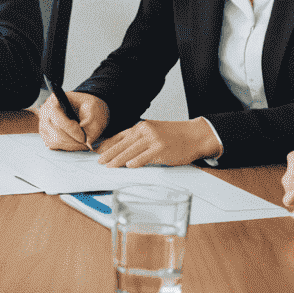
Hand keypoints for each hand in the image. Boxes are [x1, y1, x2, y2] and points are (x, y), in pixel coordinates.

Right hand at [36, 91, 107, 149]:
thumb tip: (86, 135)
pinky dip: (67, 146)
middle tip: (87, 143)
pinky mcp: (45, 134)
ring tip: (83, 143)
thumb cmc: (87, 106)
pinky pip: (55, 145)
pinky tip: (76, 142)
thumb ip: (91, 119)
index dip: (71, 130)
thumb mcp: (93, 107)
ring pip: (55, 141)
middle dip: (74, 141)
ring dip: (72, 145)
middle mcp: (45, 112)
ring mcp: (43, 124)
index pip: (58, 118)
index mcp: (55, 100)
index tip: (84, 138)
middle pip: (56, 133)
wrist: (84, 109)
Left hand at [95, 117, 220, 167]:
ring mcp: (154, 139)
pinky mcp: (162, 149)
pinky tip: (129, 165)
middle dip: (109, 153)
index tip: (98, 151)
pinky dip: (137, 161)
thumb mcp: (154, 131)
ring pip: (131, 150)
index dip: (108, 144)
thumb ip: (140, 138)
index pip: (120, 136)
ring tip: (109, 166)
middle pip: (123, 143)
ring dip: (118, 159)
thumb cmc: (175, 135)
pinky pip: (147, 156)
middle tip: (99, 161)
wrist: (195, 134)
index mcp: (142, 127)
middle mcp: (145, 131)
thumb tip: (125, 149)